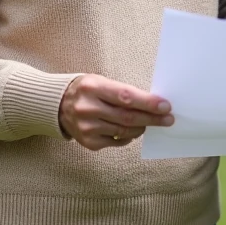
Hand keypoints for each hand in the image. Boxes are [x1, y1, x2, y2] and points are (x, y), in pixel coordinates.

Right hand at [58, 74, 172, 150]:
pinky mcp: (88, 142)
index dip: (148, 103)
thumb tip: (152, 104)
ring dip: (141, 127)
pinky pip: (116, 141)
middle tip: (168, 119)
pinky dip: (128, 136)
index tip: (165, 106)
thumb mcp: (101, 82)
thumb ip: (124, 92)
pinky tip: (131, 130)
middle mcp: (88, 108)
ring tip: (149, 123)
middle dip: (152, 119)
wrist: (58, 105)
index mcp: (93, 88)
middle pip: (128, 117)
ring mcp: (87, 127)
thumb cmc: (87, 91)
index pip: (126, 97)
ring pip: (124, 131)